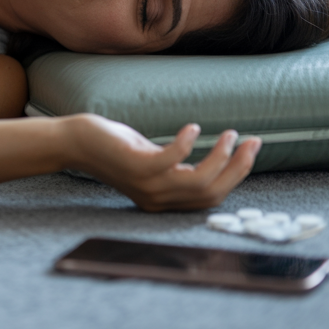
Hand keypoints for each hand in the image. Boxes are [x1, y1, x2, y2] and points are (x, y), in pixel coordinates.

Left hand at [63, 114, 260, 211]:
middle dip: (238, 167)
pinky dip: (188, 143)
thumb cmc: (115, 149)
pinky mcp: (136, 165)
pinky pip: (172, 159)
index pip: (211, 199)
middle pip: (212, 192)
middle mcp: (158, 199)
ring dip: (221, 156)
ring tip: (230, 133)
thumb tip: (214, 158)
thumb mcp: (152, 162)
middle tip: (252, 141)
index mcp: (164, 201)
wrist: (76, 144)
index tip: (250, 152)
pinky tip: (193, 128)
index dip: (235, 176)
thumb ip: (178, 167)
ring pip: (199, 181)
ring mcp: (147, 184)